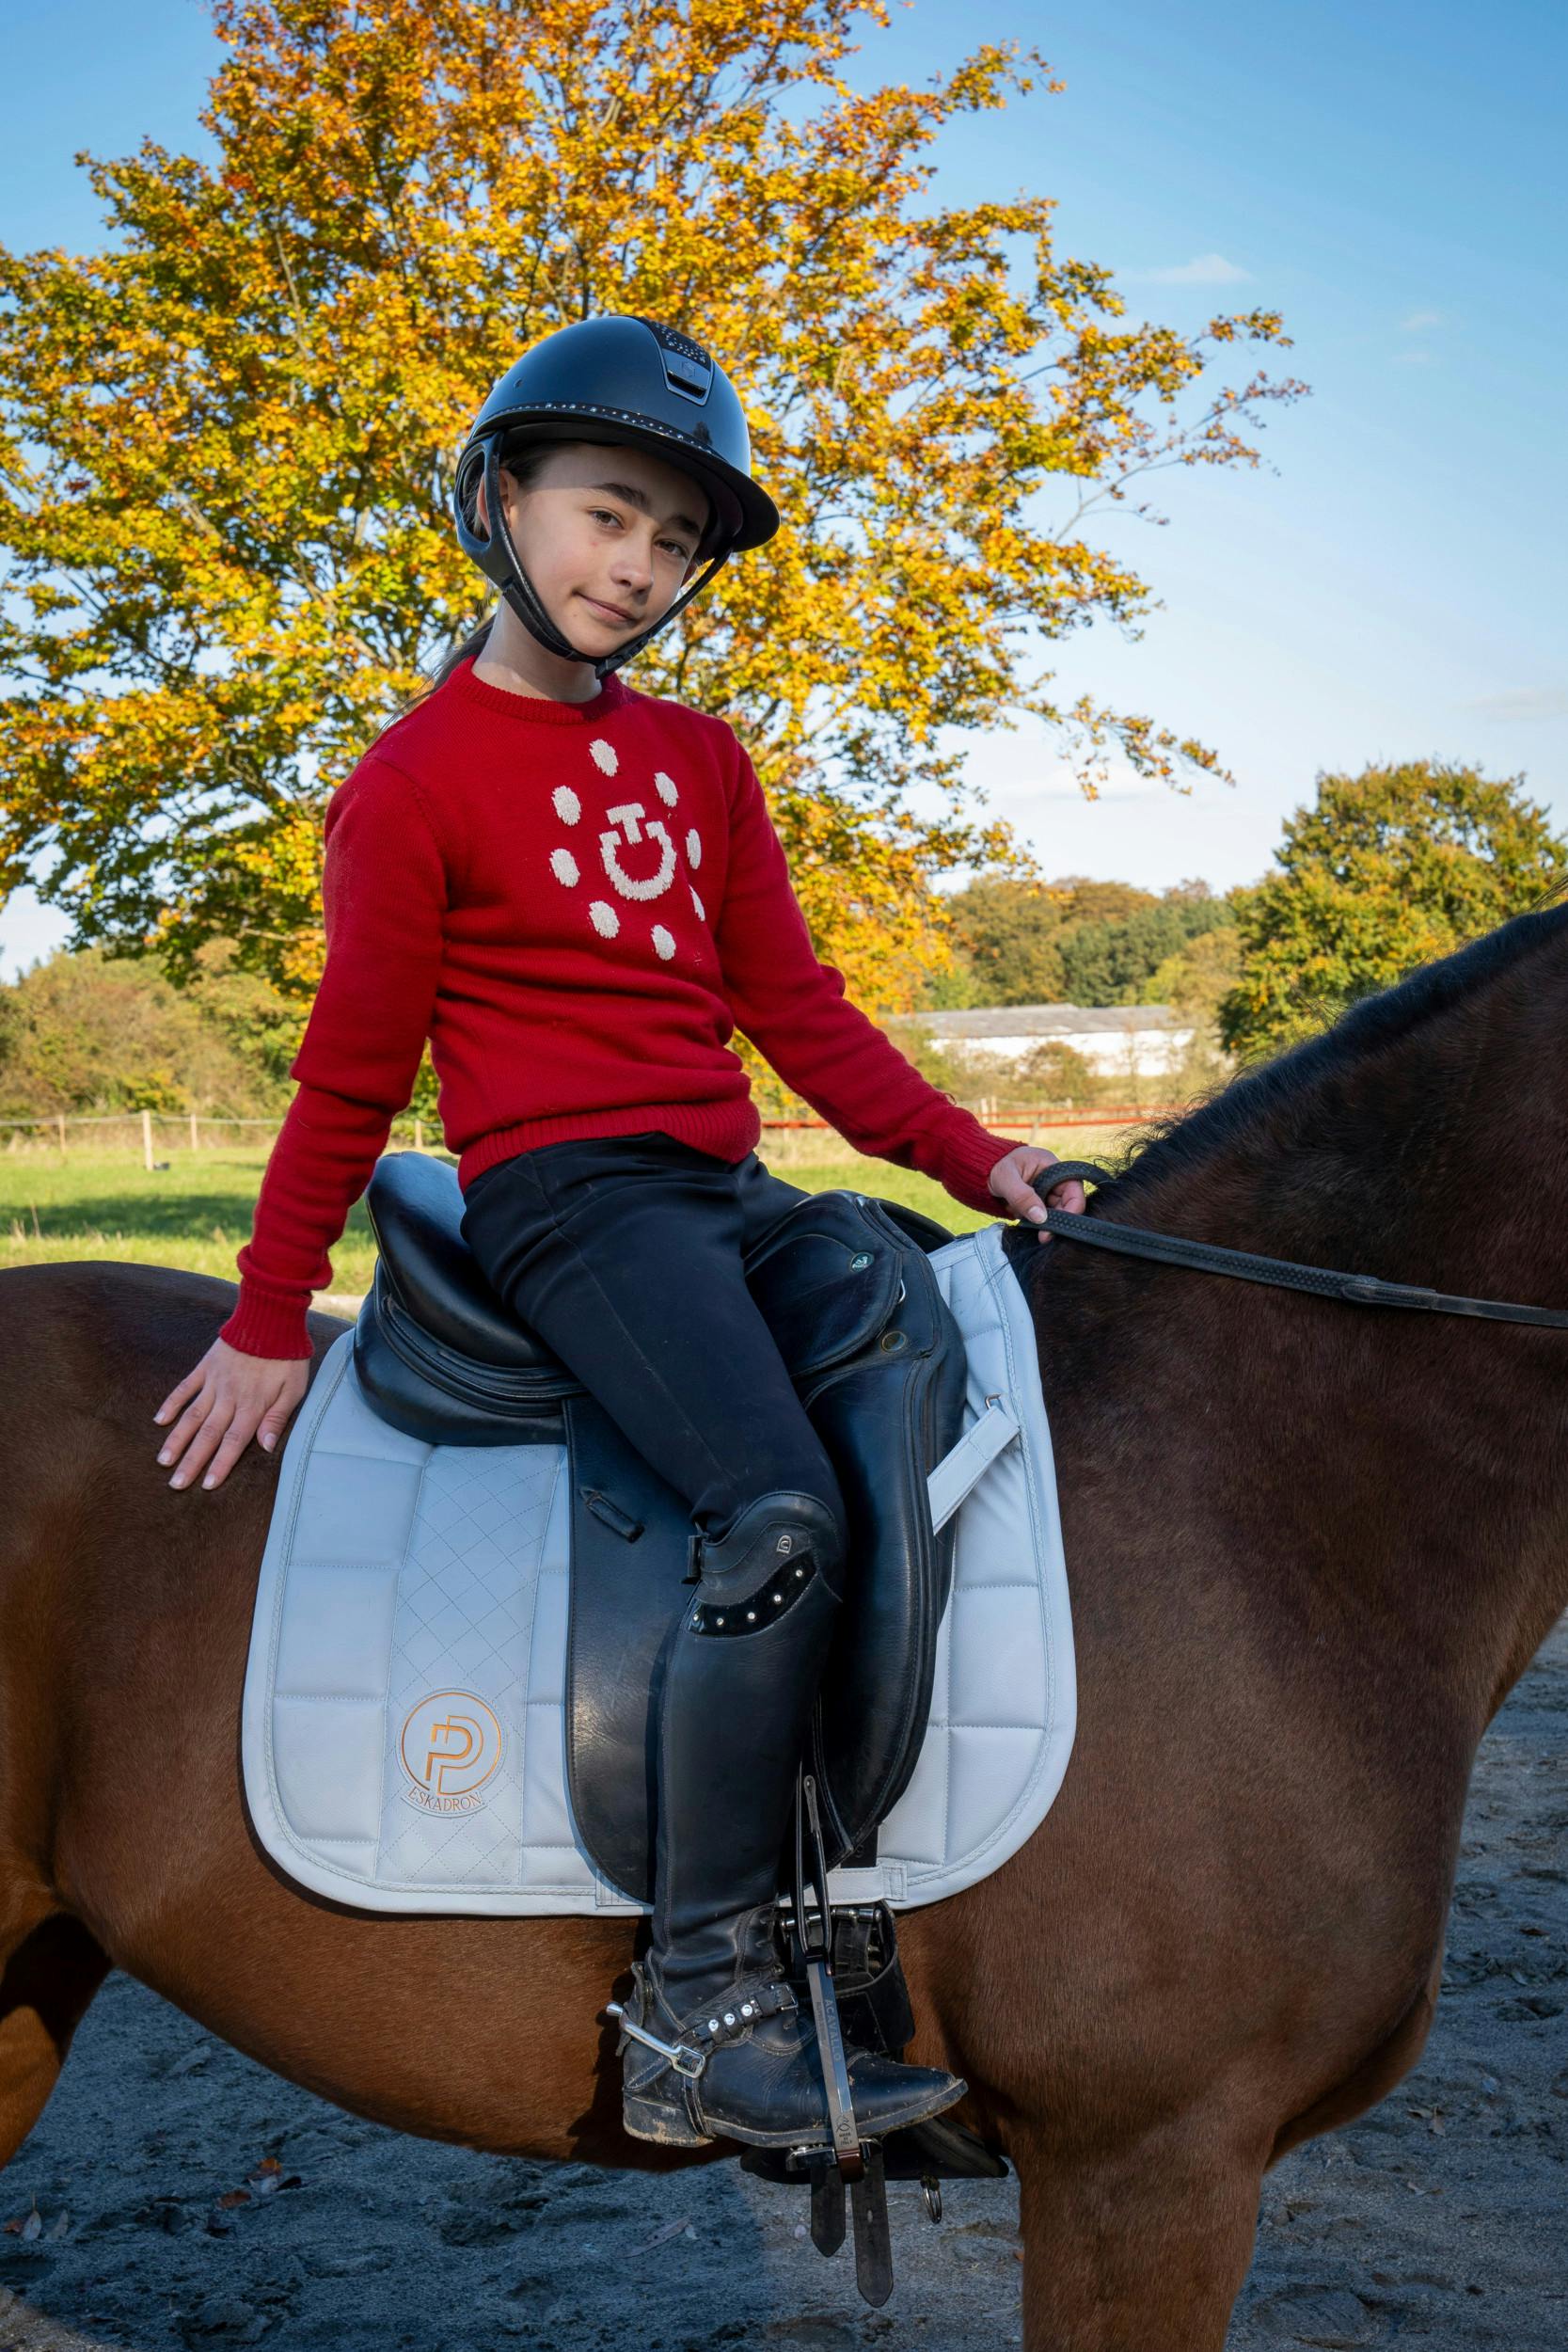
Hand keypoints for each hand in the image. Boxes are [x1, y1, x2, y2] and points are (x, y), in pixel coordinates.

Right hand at [153, 1338, 310, 1491]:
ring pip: (192, 1415)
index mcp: (252, 1405)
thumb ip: (279, 1417)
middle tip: (176, 1484)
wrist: (270, 1317)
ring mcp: (214, 1381)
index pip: (234, 1442)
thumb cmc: (288, 1356)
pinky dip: (171, 1403)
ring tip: (163, 1461)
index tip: (206, 1486)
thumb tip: (267, 1447)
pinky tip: (160, 1421)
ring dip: (177, 1439)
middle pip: (208, 1435)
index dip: (220, 1464)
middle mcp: (229, 1397)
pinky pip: (185, 1387)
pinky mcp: (206, 1366)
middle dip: (192, 1461)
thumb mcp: (294, 1387)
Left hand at [986, 1146, 1086, 1243]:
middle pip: (1068, 1203)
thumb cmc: (993, 1167)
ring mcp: (1047, 1192)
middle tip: (1045, 1237)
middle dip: (1059, 1221)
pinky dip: (1041, 1226)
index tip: (1059, 1225)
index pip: (1074, 1188)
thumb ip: (1022, 1196)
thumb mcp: (1005, 1178)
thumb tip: (1040, 1218)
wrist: (980, 1173)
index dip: (1072, 1207)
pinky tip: (1034, 1233)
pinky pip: (1046, 1218)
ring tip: (1039, 1237)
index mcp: (1052, 1165)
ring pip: (1058, 1213)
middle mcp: (1054, 1180)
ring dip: (1049, 1226)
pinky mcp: (1039, 1204)